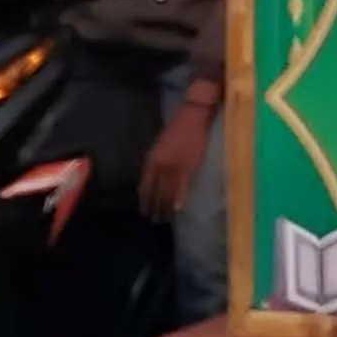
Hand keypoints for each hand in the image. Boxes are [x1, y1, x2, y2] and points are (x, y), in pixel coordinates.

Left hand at [141, 86, 218, 219]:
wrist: (192, 116)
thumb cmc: (176, 130)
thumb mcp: (160, 146)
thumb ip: (155, 163)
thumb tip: (152, 180)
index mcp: (151, 160)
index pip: (145, 185)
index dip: (144, 200)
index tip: (144, 211)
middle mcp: (160, 166)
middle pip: (155, 192)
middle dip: (154, 207)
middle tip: (154, 220)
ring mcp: (174, 167)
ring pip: (167, 192)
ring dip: (165, 207)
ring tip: (164, 219)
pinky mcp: (188, 166)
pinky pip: (182, 187)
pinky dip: (179, 199)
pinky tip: (177, 209)